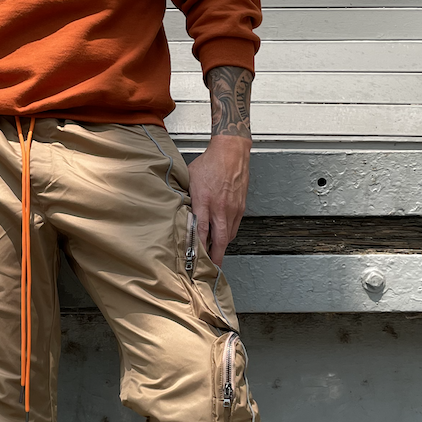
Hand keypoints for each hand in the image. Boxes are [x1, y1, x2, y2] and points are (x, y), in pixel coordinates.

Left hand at [187, 135, 250, 266]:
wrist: (231, 152)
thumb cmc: (209, 163)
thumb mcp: (189, 179)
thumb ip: (186, 197)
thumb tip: (180, 211)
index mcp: (204, 201)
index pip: (201, 231)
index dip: (199, 248)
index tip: (195, 260)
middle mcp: (220, 207)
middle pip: (220, 239)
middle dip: (215, 257)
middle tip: (212, 269)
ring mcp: (233, 208)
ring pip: (229, 235)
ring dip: (222, 246)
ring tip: (215, 256)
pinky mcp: (240, 206)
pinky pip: (235, 226)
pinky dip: (228, 234)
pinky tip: (223, 237)